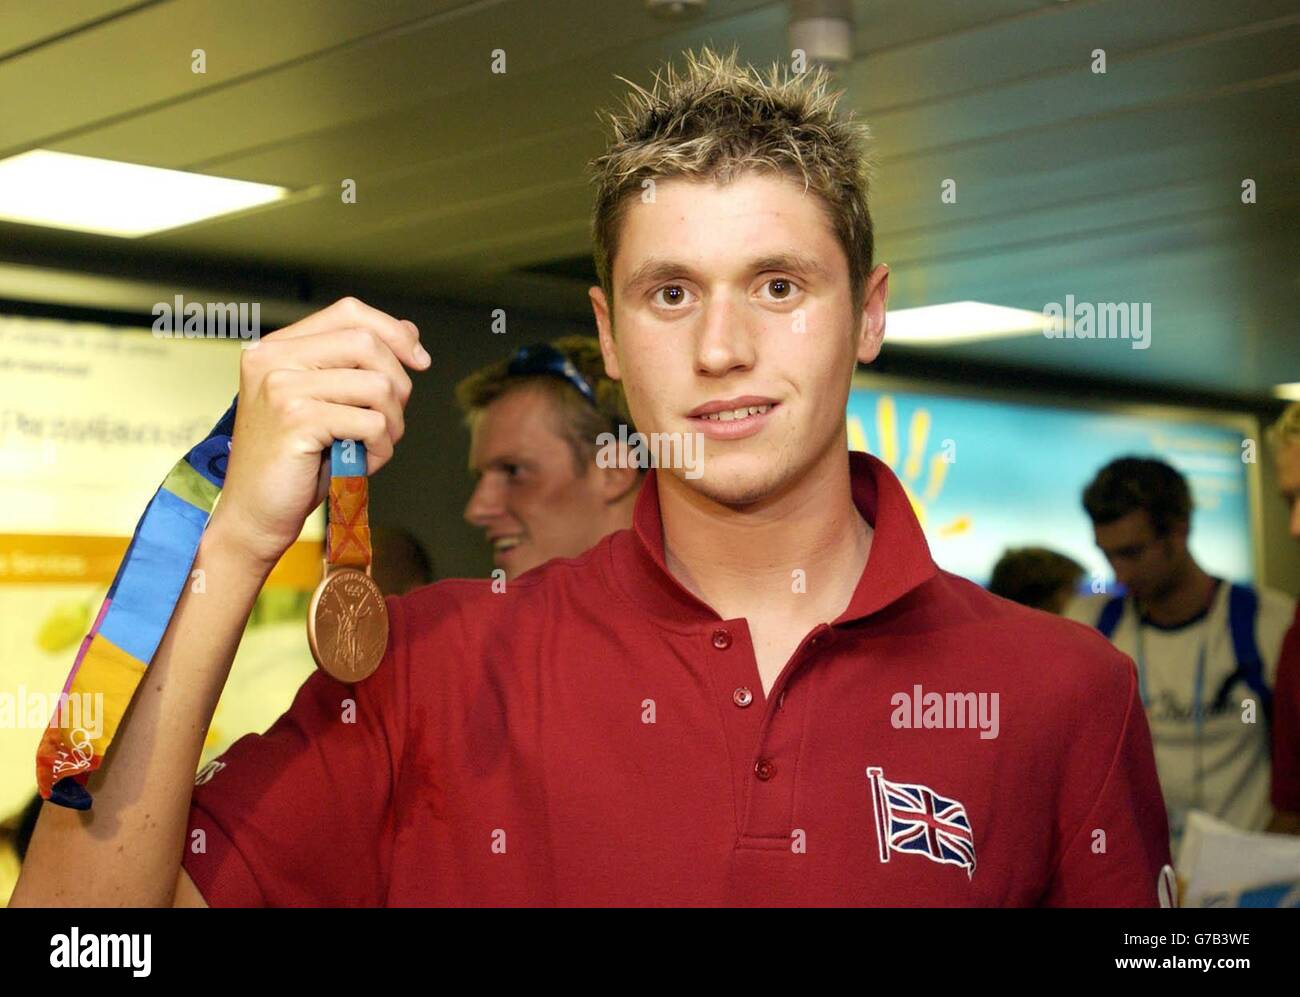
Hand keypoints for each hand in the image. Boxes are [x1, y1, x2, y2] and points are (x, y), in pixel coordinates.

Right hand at [207, 297, 429, 567]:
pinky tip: (360, 463)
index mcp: (277, 348)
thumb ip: (355, 365)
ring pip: (377, 386)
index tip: (420, 361)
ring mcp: (282, 387)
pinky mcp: (296, 420)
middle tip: (390, 422)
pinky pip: (372, 423)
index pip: (349, 312)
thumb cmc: (293, 461)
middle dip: (398, 385)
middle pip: (368, 343)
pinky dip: (380, 449)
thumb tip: (408, 333)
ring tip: (372, 447)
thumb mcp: (325, 402)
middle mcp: (273, 359)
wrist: (254, 513)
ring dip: (392, 424)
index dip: (394, 331)